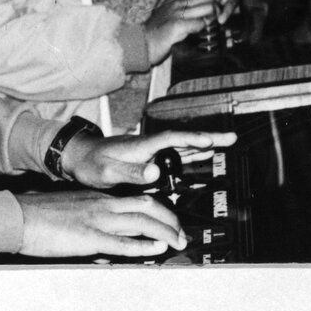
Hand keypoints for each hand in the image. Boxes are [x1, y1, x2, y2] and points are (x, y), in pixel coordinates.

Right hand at [18, 190, 186, 258]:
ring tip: (177, 243)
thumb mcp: (70, 211)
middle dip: (170, 220)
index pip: (138, 199)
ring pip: (142, 222)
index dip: (160, 211)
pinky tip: (155, 249)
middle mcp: (102, 205)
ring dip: (165, 232)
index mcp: (97, 198)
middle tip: (181, 234)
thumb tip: (105, 246)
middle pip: (148, 206)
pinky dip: (143, 246)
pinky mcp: (89, 237)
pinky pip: (122, 243)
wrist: (17, 216)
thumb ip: (90, 223)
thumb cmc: (37, 216)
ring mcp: (97, 220)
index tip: (170, 222)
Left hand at [61, 128, 237, 188]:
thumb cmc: (90, 164)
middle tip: (232, 137)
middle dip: (208, 138)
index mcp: (140, 146)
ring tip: (226, 143)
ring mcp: (149, 150)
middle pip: (183, 139)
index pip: (172, 139)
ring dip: (204, 144)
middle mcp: (148, 145)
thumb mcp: (108, 172)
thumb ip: (131, 172)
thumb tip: (154, 171)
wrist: (77, 158)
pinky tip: (202, 155)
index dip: (192, 140)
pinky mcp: (147, 157)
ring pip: (182, 145)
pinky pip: (174, 153)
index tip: (211, 141)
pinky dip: (191, 153)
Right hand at [142, 0, 222, 54]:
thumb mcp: (167, 14)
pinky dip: (203, 27)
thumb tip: (202, 9)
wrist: (139, 44)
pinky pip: (199, 23)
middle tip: (216, 17)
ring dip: (212, 18)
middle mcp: (175, 3)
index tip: (216, 0)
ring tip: (209, 24)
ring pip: (207, 9)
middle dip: (216, 8)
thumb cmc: (154, 32)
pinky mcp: (176, 25)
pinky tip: (199, 31)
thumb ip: (182, 9)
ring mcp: (176, 13)